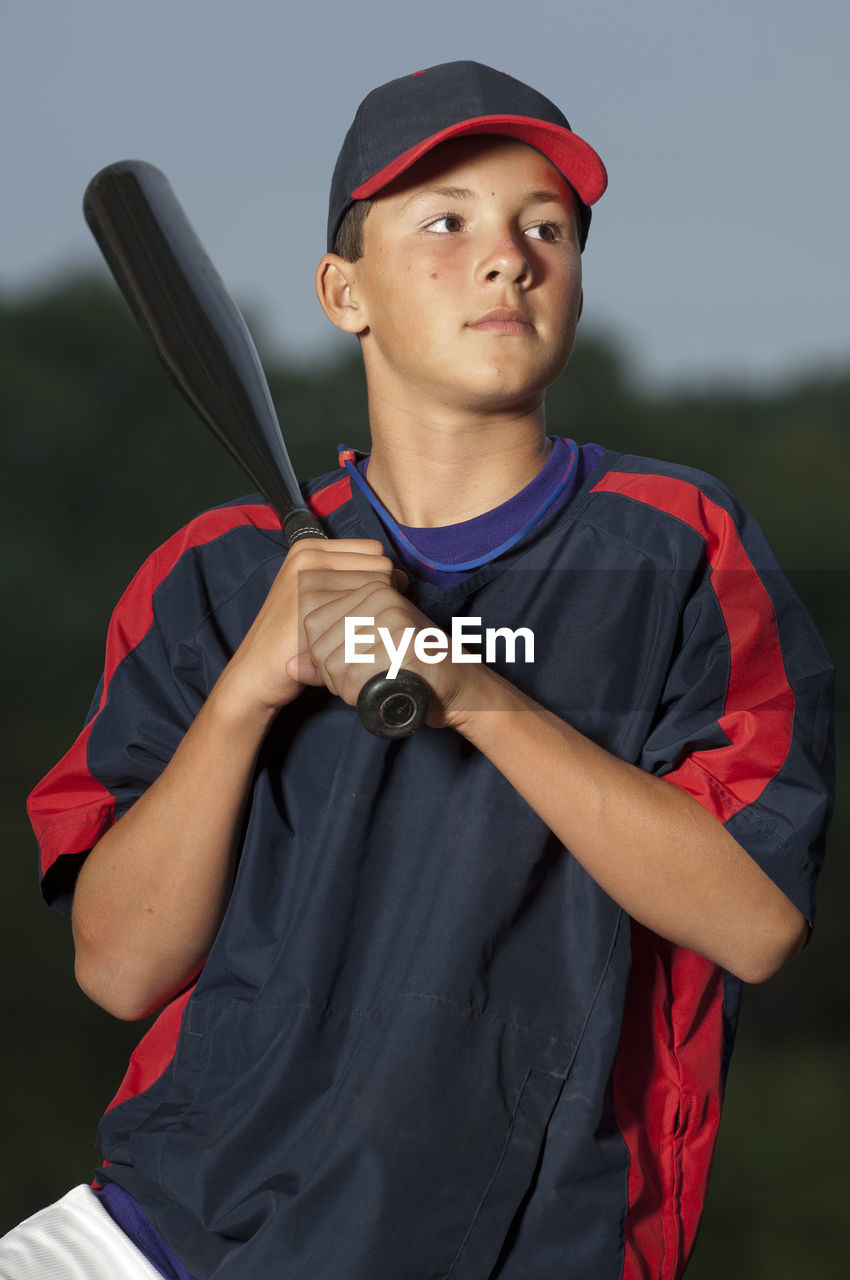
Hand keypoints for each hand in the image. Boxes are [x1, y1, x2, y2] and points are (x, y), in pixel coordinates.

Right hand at [223, 538, 399, 715]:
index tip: (365, 606)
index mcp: (310, 548)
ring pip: (378, 588)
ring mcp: (308, 576)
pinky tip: (347, 645)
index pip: (374, 551)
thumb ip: (356, 579)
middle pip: (380, 566)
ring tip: (351, 635)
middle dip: (380, 597)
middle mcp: (308, 555)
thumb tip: (400, 576)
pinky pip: (366, 610)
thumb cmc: (296, 638)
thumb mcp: (323, 597)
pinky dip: (366, 631)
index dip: (379, 580)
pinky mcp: (310, 602)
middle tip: (359, 626)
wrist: (258, 671)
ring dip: (375, 615)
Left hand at [292, 554, 489, 729]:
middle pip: (320, 644)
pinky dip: (360, 696)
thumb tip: (288, 665)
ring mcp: (393, 618)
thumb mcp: (364, 654)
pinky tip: (377, 694)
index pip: (313, 622)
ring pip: (336, 663)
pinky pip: (358, 678)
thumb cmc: (411, 666)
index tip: (343, 669)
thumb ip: (328, 655)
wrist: (459, 683)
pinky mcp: (404, 644)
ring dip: (346, 688)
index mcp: (369, 588)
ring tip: (370, 688)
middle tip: (357, 684)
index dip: (319, 655)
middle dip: (330, 675)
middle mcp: (380, 597)